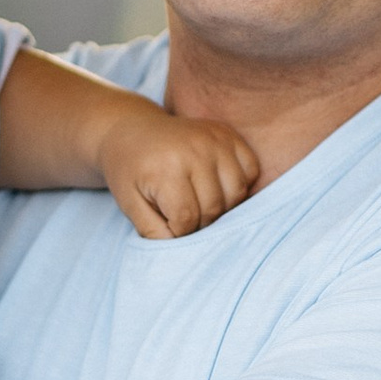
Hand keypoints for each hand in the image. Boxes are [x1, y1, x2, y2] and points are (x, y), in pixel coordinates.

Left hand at [101, 102, 262, 242]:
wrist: (132, 129)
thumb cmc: (129, 170)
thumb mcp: (129, 204)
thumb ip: (152, 231)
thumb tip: (179, 250)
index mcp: (167, 168)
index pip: (187, 218)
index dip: (179, 232)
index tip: (167, 224)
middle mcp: (195, 150)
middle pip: (214, 208)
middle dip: (199, 222)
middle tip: (181, 214)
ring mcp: (215, 139)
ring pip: (237, 193)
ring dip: (222, 206)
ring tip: (199, 202)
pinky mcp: (228, 134)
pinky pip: (250, 170)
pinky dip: (239, 184)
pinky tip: (217, 185)